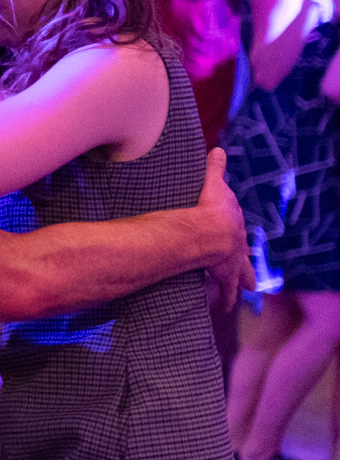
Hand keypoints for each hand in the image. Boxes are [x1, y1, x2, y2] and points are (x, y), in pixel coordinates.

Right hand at [197, 148, 255, 312]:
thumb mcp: (213, 185)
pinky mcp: (223, 275)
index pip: (235, 229)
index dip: (233, 234)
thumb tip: (218, 149)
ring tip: (236, 295)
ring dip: (238, 285)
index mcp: (233, 225)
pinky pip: (224, 291)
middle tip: (250, 279)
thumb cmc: (211, 207)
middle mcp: (236, 245)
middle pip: (243, 258)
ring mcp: (231, 262)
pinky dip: (223, 300)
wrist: (210, 229)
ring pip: (238, 276)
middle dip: (245, 267)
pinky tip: (221, 309)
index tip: (233, 239)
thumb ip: (215, 168)